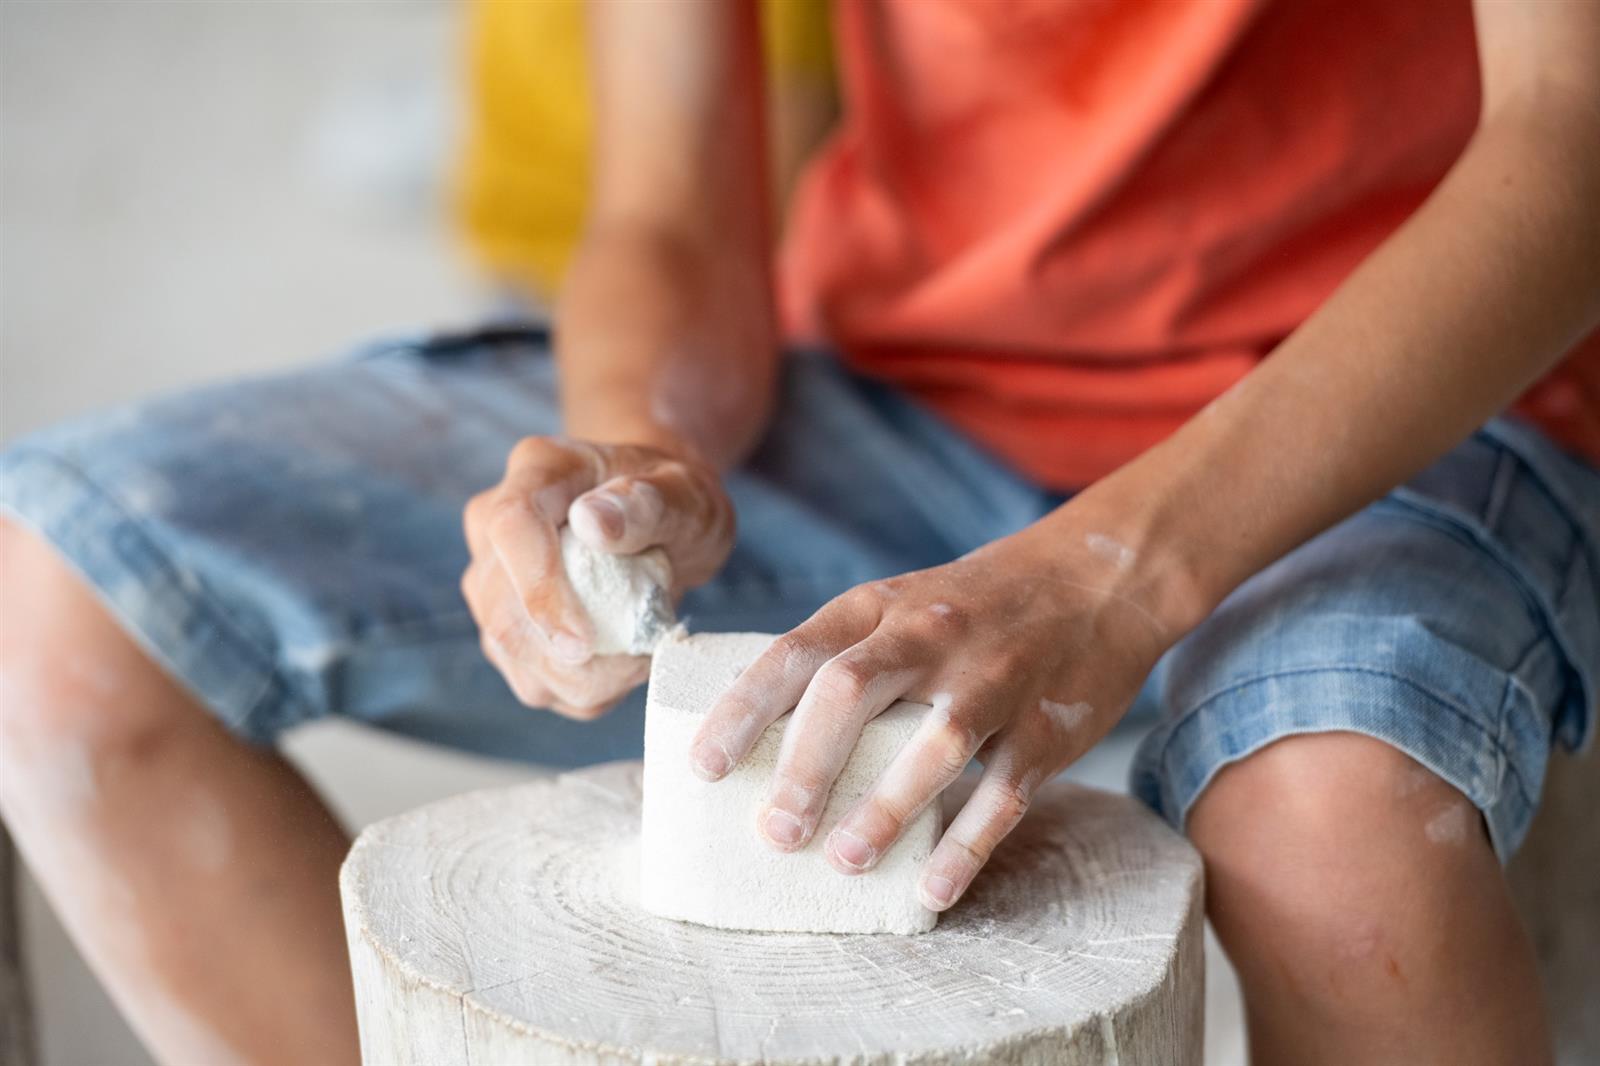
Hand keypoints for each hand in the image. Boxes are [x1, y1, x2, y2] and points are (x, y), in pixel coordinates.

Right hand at [462, 437, 733, 717]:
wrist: (661, 518)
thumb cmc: (674, 499)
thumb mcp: (686, 493)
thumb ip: (648, 504)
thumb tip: (593, 523)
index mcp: (539, 470)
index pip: (511, 527)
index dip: (539, 591)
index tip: (583, 643)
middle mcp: (496, 521)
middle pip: (501, 608)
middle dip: (568, 659)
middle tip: (640, 658)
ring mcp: (492, 578)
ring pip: (509, 654)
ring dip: (578, 680)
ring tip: (637, 655)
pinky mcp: (505, 623)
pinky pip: (529, 677)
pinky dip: (580, 690)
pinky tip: (619, 665)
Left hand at [687, 515, 1177, 911]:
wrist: (1098, 575)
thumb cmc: (975, 605)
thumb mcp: (899, 602)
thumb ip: (840, 655)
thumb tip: (759, 738)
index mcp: (878, 607)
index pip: (795, 653)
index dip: (743, 711)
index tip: (705, 768)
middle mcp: (929, 636)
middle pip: (850, 692)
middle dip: (806, 765)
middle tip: (774, 834)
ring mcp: (991, 680)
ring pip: (932, 744)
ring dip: (883, 808)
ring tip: (842, 861)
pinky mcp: (1046, 728)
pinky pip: (1004, 792)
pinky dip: (967, 845)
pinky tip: (932, 890)